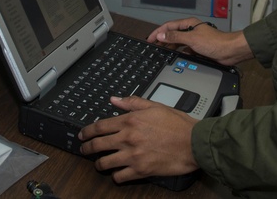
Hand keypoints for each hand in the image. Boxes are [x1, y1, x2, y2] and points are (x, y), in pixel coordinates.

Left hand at [78, 96, 197, 182]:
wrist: (194, 143)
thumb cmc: (178, 125)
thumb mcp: (155, 106)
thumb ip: (132, 103)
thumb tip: (115, 99)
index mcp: (131, 120)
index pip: (100, 126)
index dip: (87, 131)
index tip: (82, 134)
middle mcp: (128, 138)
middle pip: (98, 144)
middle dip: (87, 148)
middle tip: (84, 149)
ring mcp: (133, 156)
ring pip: (105, 162)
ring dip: (99, 164)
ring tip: (99, 164)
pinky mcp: (141, 170)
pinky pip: (119, 177)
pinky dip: (116, 176)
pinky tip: (117, 174)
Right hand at [147, 17, 254, 65]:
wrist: (229, 51)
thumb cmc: (215, 42)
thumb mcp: (192, 39)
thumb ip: (175, 37)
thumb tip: (161, 35)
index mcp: (189, 24)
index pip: (169, 26)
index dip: (158, 32)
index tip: (150, 38)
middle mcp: (191, 31)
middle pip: (172, 34)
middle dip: (162, 40)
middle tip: (153, 47)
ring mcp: (194, 40)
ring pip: (178, 43)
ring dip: (170, 47)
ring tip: (161, 52)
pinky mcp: (198, 49)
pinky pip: (185, 50)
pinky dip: (179, 53)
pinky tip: (175, 57)